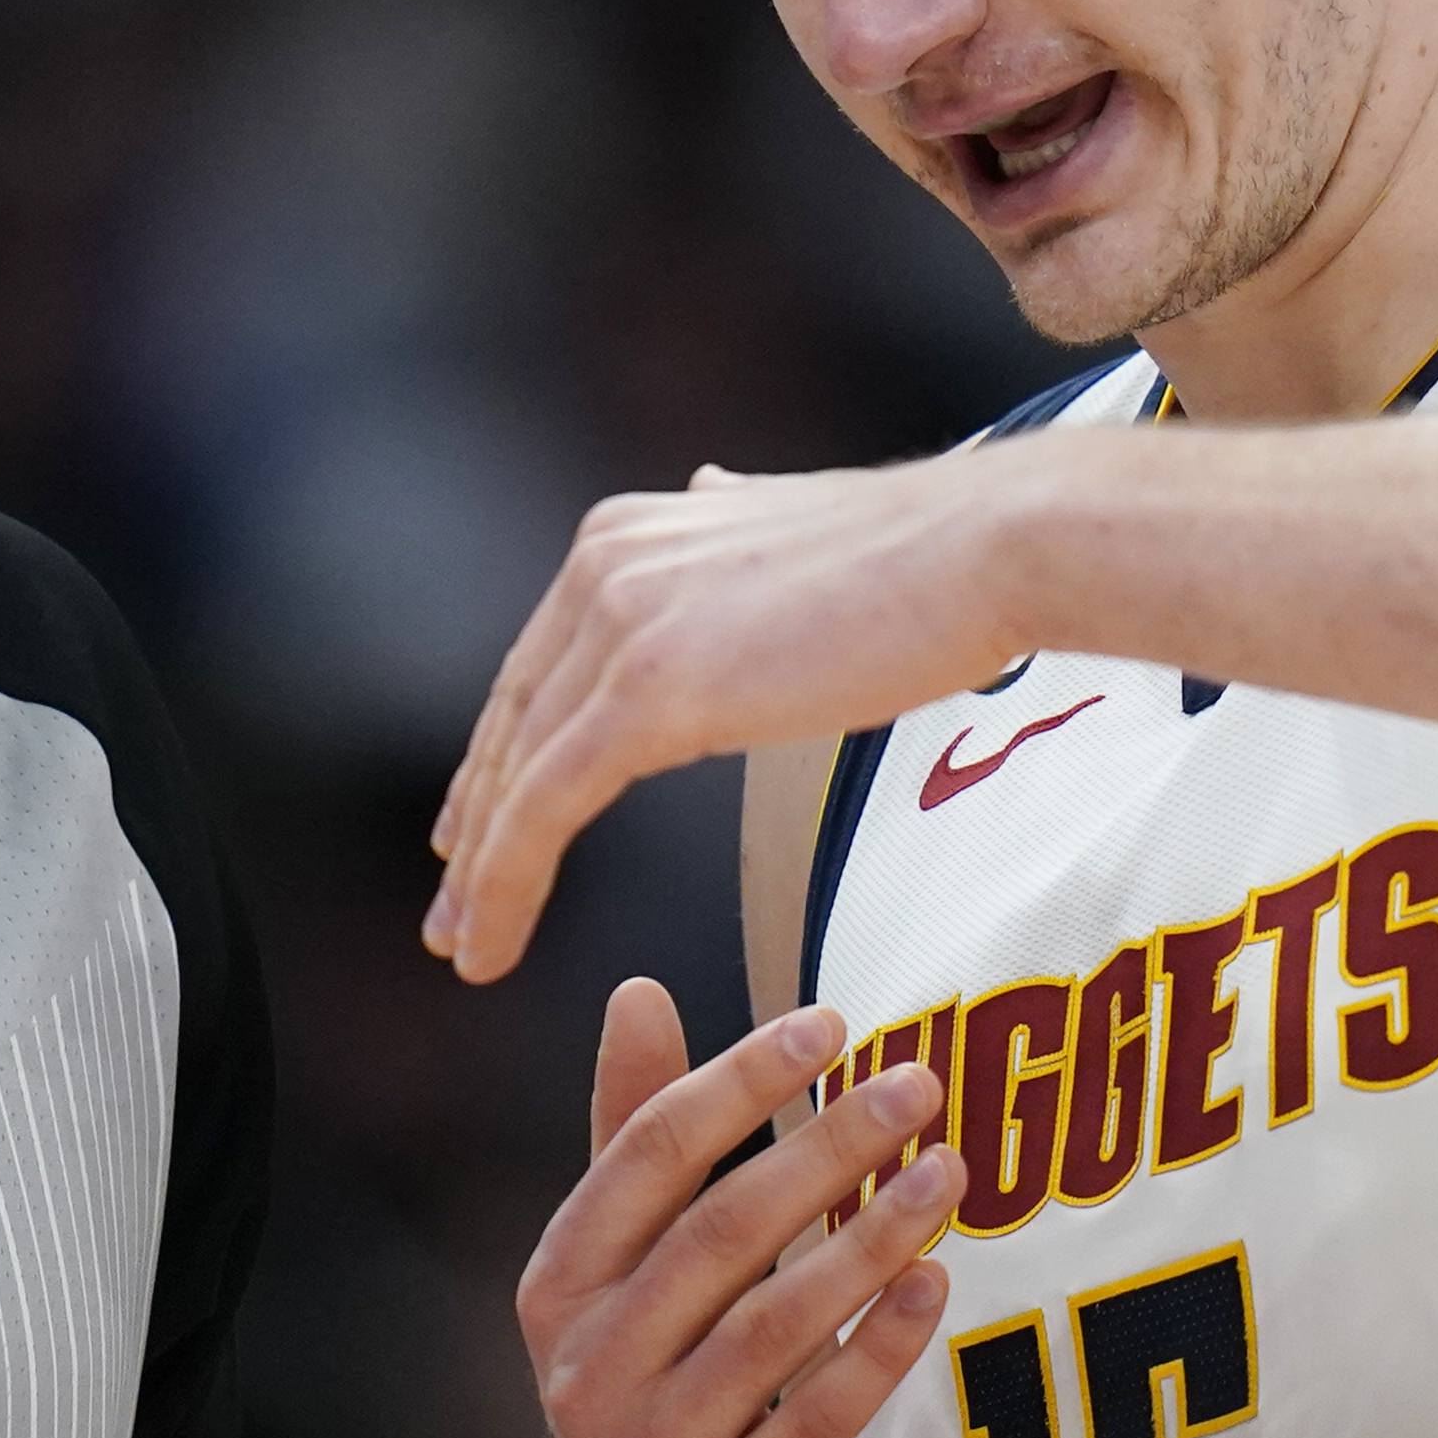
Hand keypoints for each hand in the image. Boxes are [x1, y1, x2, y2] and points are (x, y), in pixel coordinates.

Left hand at [429, 456, 1027, 978]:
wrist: (986, 550)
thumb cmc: (923, 560)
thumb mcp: (786, 532)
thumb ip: (725, 538)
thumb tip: (709, 490)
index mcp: (628, 534)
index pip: (539, 666)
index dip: (501, 756)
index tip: (476, 829)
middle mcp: (605, 565)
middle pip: (515, 719)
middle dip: (478, 820)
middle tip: (452, 909)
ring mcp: (622, 623)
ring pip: (520, 774)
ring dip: (482, 874)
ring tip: (465, 947)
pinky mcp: (649, 690)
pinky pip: (550, 805)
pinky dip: (509, 883)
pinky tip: (494, 944)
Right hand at [520, 981, 956, 1437]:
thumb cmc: (654, 1404)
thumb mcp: (619, 1283)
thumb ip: (630, 1142)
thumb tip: (635, 990)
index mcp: (556, 1287)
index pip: (647, 1154)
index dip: (740, 1080)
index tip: (833, 1021)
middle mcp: (585, 1365)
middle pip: (720, 1227)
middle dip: (827, 1146)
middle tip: (921, 1086)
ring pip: (774, 1320)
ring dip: (870, 1238)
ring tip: (948, 1173)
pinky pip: (815, 1419)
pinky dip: (878, 1346)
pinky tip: (935, 1283)